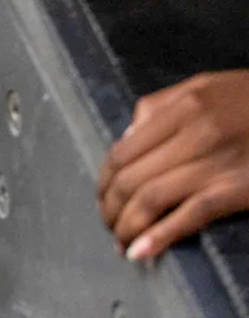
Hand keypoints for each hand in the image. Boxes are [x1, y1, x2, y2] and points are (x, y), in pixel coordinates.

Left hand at [99, 70, 248, 260]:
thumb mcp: (203, 87)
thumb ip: (158, 108)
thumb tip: (126, 139)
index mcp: (181, 108)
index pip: (123, 152)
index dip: (105, 180)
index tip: (103, 196)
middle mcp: (193, 134)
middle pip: (131, 179)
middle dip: (111, 208)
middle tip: (109, 224)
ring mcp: (215, 164)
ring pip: (152, 199)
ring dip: (128, 226)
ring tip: (123, 241)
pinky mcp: (237, 190)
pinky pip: (190, 215)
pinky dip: (160, 236)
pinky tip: (143, 250)